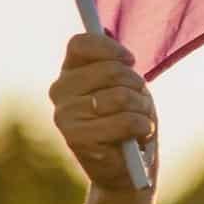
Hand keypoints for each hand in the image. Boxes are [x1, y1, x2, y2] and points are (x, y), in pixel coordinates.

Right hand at [49, 33, 157, 191]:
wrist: (127, 168)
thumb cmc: (129, 119)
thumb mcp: (127, 86)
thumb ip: (114, 63)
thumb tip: (107, 36)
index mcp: (69, 72)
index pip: (81, 43)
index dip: (111, 49)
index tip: (130, 61)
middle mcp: (59, 91)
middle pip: (111, 70)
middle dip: (137, 86)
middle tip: (139, 102)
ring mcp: (65, 115)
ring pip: (121, 96)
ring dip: (142, 109)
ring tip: (139, 121)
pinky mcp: (76, 138)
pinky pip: (126, 121)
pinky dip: (143, 127)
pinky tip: (139, 135)